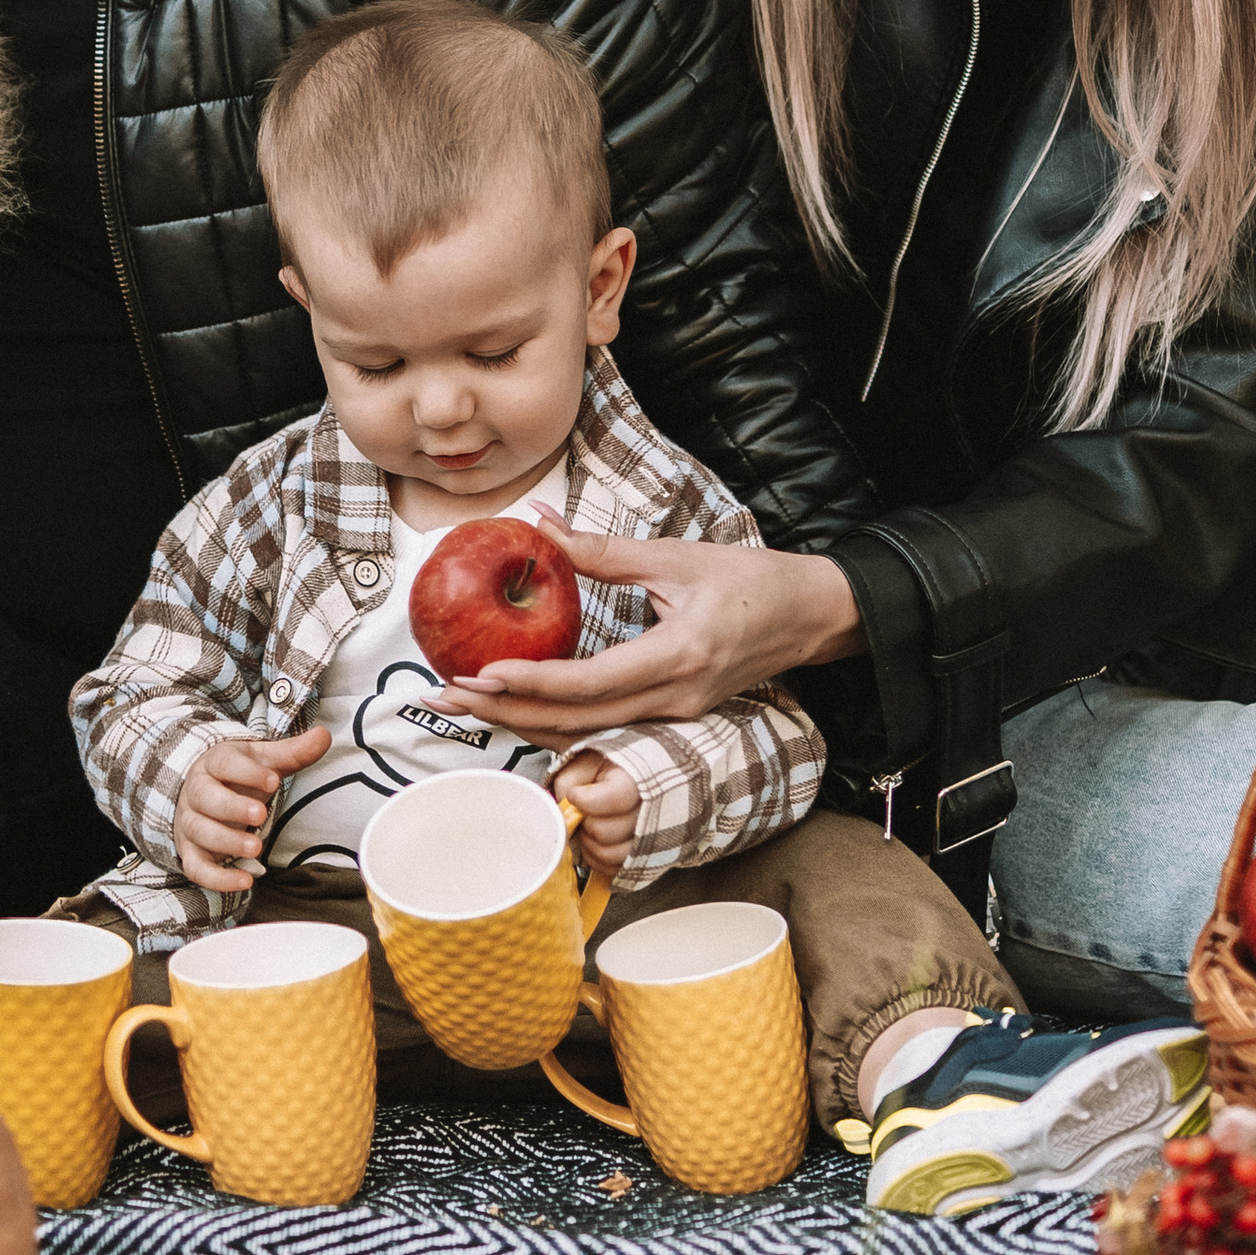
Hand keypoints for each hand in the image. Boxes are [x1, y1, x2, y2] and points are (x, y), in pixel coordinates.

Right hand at [175, 725, 330, 893]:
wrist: (204, 794)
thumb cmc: (239, 777)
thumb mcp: (264, 761)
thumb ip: (293, 752)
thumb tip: (324, 736)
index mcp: (215, 764)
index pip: (224, 762)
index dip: (246, 772)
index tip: (273, 780)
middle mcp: (197, 792)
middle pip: (206, 798)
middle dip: (232, 807)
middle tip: (260, 815)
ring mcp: (191, 823)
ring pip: (200, 832)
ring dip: (226, 842)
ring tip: (256, 848)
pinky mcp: (191, 852)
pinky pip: (196, 868)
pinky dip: (218, 878)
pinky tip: (245, 881)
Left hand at [430, 528, 863, 738]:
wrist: (813, 616)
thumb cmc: (753, 582)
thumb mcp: (677, 556)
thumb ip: (604, 550)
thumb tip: (538, 521)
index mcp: (679, 657)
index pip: (592, 684)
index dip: (533, 684)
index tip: (481, 676)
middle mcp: (674, 699)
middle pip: (575, 722)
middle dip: (504, 714)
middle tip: (442, 699)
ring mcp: (674, 715)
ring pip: (584, 733)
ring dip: (520, 721)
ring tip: (462, 705)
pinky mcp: (671, 716)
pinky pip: (601, 728)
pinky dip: (553, 720)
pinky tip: (514, 708)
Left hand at [556, 747, 639, 877]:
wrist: (632, 780)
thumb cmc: (606, 769)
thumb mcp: (585, 762)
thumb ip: (570, 781)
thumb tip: (563, 809)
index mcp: (638, 781)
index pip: (615, 798)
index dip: (586, 802)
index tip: (575, 795)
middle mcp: (651, 812)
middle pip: (605, 832)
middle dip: (585, 824)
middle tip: (582, 814)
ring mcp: (651, 839)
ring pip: (611, 856)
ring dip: (591, 845)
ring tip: (589, 828)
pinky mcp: (644, 859)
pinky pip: (615, 870)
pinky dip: (599, 860)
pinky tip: (596, 842)